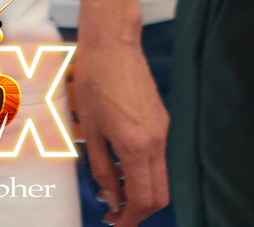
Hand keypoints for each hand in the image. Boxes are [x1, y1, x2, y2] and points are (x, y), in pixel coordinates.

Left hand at [66, 33, 168, 226]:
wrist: (112, 44)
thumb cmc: (94, 81)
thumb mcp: (91, 129)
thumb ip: (103, 169)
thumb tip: (111, 198)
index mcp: (136, 146)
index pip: (143, 199)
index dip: (130, 218)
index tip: (115, 223)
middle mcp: (156, 141)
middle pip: (159, 195)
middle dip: (139, 211)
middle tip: (115, 214)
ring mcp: (163, 130)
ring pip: (160, 177)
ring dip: (141, 191)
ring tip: (113, 190)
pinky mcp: (162, 120)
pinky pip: (158, 157)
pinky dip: (143, 170)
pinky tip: (121, 164)